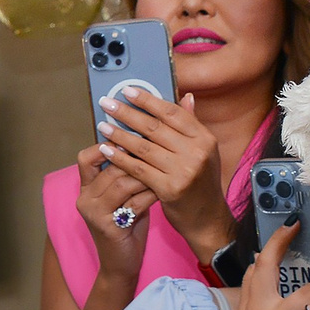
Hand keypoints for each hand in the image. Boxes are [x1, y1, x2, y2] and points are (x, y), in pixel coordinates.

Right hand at [71, 144, 153, 285]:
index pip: (86, 158)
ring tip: (164, 171)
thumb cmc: (126, 229)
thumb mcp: (122, 199)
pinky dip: (150, 195)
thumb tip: (143, 144)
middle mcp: (84, 199)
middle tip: (160, 152)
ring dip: (146, 176)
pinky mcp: (107, 227)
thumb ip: (125, 176)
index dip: (106, 145)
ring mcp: (94, 213)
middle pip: (111, 167)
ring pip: (122, 182)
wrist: (121, 266)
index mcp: (85, 189)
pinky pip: (133, 203)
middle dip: (137, 159)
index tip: (132, 139)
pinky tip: (164, 192)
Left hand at [101, 91, 235, 258]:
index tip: (128, 91)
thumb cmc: (200, 182)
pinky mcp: (169, 189)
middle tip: (106, 104)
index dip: (148, 100)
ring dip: (119, 135)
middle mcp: (197, 152)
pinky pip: (138, 169)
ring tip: (102, 126)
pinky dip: (121, 158)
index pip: (173, 113)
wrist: (207, 219)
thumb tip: (185, 96)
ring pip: (144, 147)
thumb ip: (191, 125)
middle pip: (155, 127)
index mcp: (205, 138)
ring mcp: (184, 171)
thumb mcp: (203, 152)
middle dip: (127, 113)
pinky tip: (107, 150)